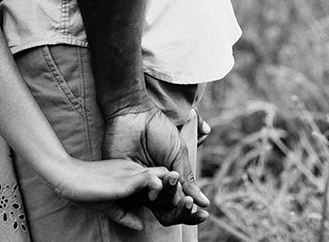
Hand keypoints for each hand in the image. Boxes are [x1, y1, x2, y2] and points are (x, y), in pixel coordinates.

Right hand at [44, 157, 175, 231]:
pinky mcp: (126, 177)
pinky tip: (165, 196)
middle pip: (167, 178)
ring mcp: (132, 173)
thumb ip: (124, 214)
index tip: (184, 206)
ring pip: (164, 178)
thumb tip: (140, 225)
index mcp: (132, 178)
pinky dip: (161, 187)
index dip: (172, 194)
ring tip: (187, 203)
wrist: (67, 177)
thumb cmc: (83, 190)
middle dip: (181, 192)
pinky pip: (150, 179)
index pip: (159, 183)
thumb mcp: (108, 206)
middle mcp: (135, 172)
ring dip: (176, 189)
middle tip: (192, 208)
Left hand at [104, 104, 209, 225]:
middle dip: (181, 212)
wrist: (135, 114)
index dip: (191, 212)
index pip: (180, 205)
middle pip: (168, 212)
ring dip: (169, 199)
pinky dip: (152, 191)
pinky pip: (137, 197)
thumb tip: (203, 203)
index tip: (204, 214)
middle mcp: (154, 186)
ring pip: (154, 207)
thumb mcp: (179, 154)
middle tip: (188, 205)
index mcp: (168, 181)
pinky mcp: (124, 182)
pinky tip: (160, 182)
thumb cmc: (158, 131)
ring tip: (173, 180)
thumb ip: (187, 179)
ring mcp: (139, 186)